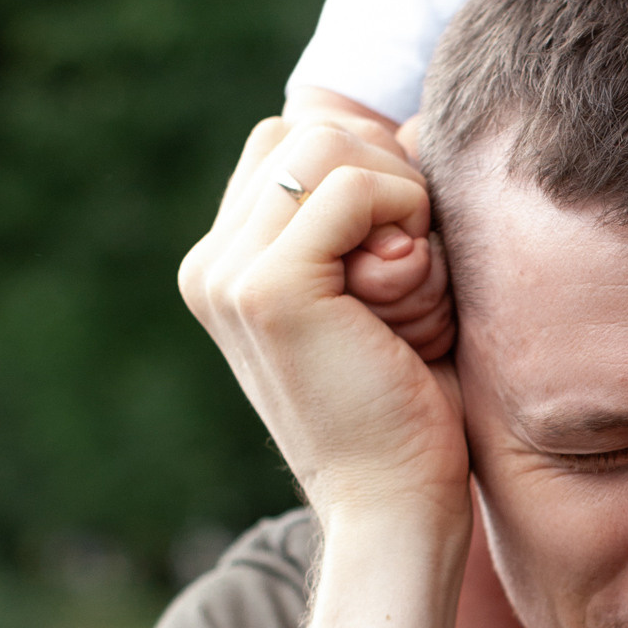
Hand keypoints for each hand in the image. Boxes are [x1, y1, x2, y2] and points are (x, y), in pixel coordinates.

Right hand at [178, 117, 468, 532]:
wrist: (394, 506)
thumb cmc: (408, 406)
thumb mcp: (385, 289)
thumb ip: (374, 210)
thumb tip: (417, 121)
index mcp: (223, 265)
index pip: (295, 142)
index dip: (369, 173)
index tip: (405, 255)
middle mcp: (210, 266)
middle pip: (309, 131)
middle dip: (385, 180)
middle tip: (413, 277)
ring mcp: (229, 275)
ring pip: (329, 146)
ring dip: (400, 201)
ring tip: (411, 289)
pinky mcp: (267, 289)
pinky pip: (353, 187)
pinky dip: (407, 217)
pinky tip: (416, 288)